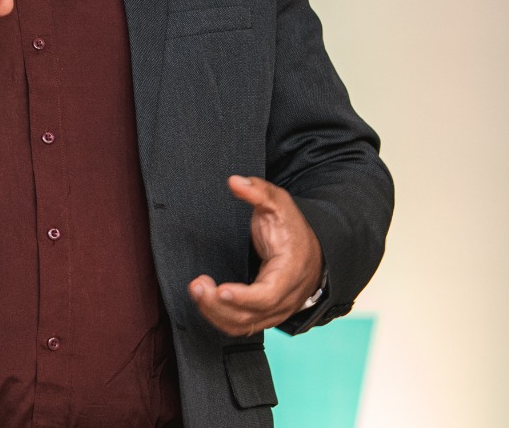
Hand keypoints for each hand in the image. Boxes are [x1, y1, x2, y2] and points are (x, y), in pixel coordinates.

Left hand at [189, 175, 323, 336]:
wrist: (312, 252)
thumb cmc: (291, 227)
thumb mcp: (279, 203)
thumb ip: (258, 191)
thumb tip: (235, 181)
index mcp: (291, 271)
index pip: (269, 294)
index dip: (245, 297)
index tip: (220, 290)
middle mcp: (286, 297)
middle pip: (252, 314)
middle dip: (220, 305)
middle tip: (197, 285)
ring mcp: (276, 310)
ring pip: (244, 324)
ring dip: (215, 313)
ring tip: (196, 289)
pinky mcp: (264, 315)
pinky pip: (241, 326)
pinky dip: (220, 319)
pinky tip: (204, 300)